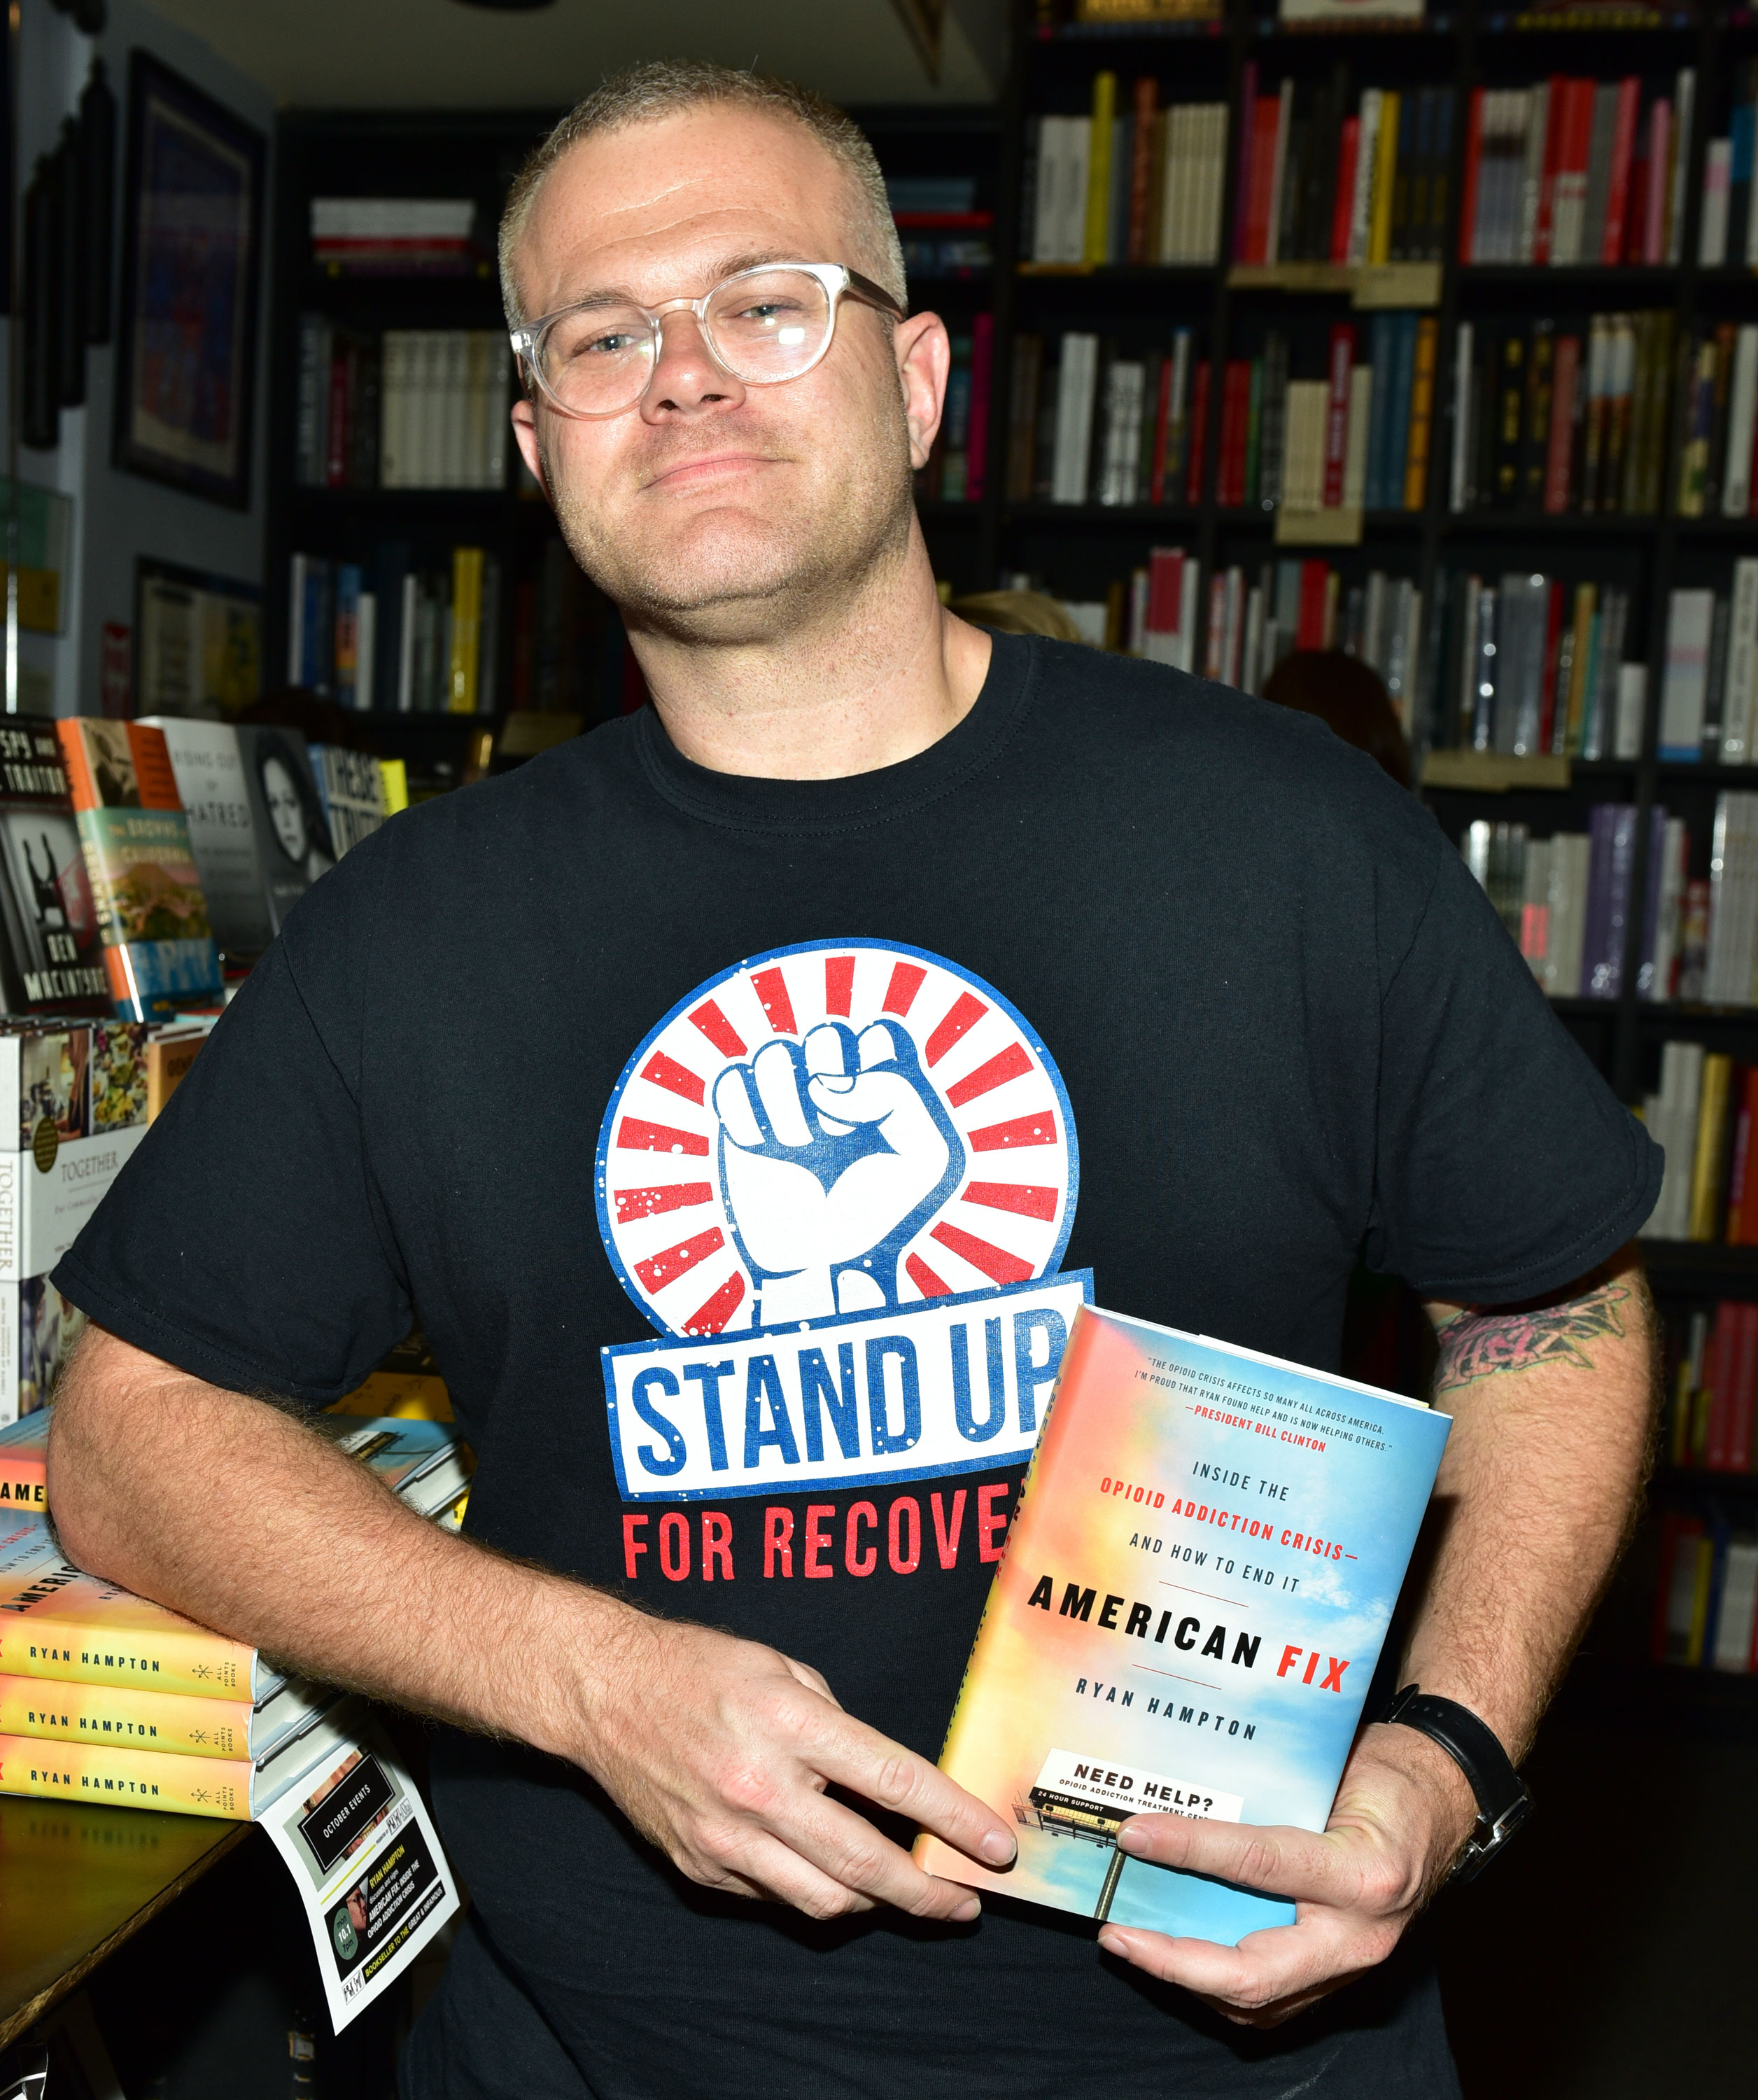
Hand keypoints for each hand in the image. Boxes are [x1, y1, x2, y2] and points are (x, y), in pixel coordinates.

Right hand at [570, 1600, 1015, 1922]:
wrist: (604, 1691)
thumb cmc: (699, 1667)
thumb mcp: (783, 1668)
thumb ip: (837, 1724)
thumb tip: (886, 1781)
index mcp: (789, 1724)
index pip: (894, 1782)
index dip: (954, 1821)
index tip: (995, 1847)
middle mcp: (760, 1787)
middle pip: (866, 1863)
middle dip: (928, 1893)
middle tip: (964, 1901)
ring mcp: (725, 1835)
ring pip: (824, 1900)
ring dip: (875, 1904)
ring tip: (904, 1893)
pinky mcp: (700, 1864)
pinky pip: (774, 1897)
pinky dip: (813, 1890)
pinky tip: (831, 1874)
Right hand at [713, 1022, 962, 1320]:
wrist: (823, 1262)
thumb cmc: (879, 1213)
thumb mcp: (925, 1158)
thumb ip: (899, 1095)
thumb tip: (825, 1082)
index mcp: (883, 1081)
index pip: (883, 1032)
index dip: (881, 1072)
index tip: (882, 1121)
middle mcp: (834, 1078)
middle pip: (828, 1032)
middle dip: (835, 1088)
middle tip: (838, 1139)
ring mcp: (783, 1094)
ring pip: (774, 1050)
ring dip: (786, 1104)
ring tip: (798, 1150)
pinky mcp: (739, 1116)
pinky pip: (729, 1078)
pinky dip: (744, 1115)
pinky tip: (761, 1150)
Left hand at [1095, 1723, 1477, 2025]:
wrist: (1443, 1804)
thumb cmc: (1390, 1779)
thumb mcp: (1336, 1770)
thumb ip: (1267, 1793)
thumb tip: (1181, 1793)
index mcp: (1361, 1873)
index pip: (1259, 1864)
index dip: (1189, 1849)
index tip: (1135, 1834)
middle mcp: (1359, 1933)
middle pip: (1253, 1974)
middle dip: (1175, 1962)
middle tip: (1118, 1934)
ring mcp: (1352, 1964)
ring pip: (1258, 2002)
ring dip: (1188, 1979)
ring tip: (1135, 1944)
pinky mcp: (1340, 1975)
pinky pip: (1271, 2000)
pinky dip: (1219, 1985)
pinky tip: (1181, 1956)